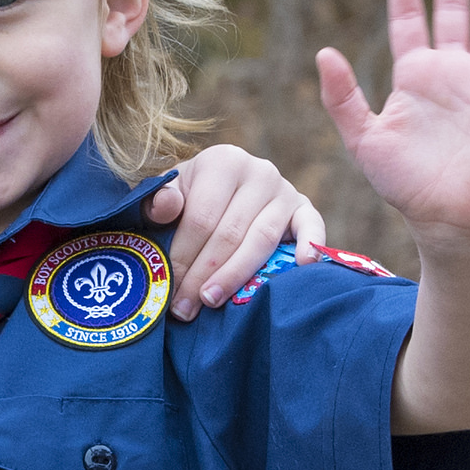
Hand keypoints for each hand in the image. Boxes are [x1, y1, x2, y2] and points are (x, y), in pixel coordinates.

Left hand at [145, 145, 325, 320]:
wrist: (223, 188)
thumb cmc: (190, 196)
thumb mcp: (169, 192)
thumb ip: (158, 199)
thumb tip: (166, 207)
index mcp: (222, 162)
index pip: (202, 218)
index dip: (183, 255)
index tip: (169, 287)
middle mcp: (259, 172)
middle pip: (230, 233)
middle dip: (204, 274)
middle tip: (185, 308)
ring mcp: (285, 190)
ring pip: (262, 240)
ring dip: (236, 275)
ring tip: (212, 301)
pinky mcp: (305, 209)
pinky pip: (312, 228)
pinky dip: (310, 245)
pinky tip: (302, 265)